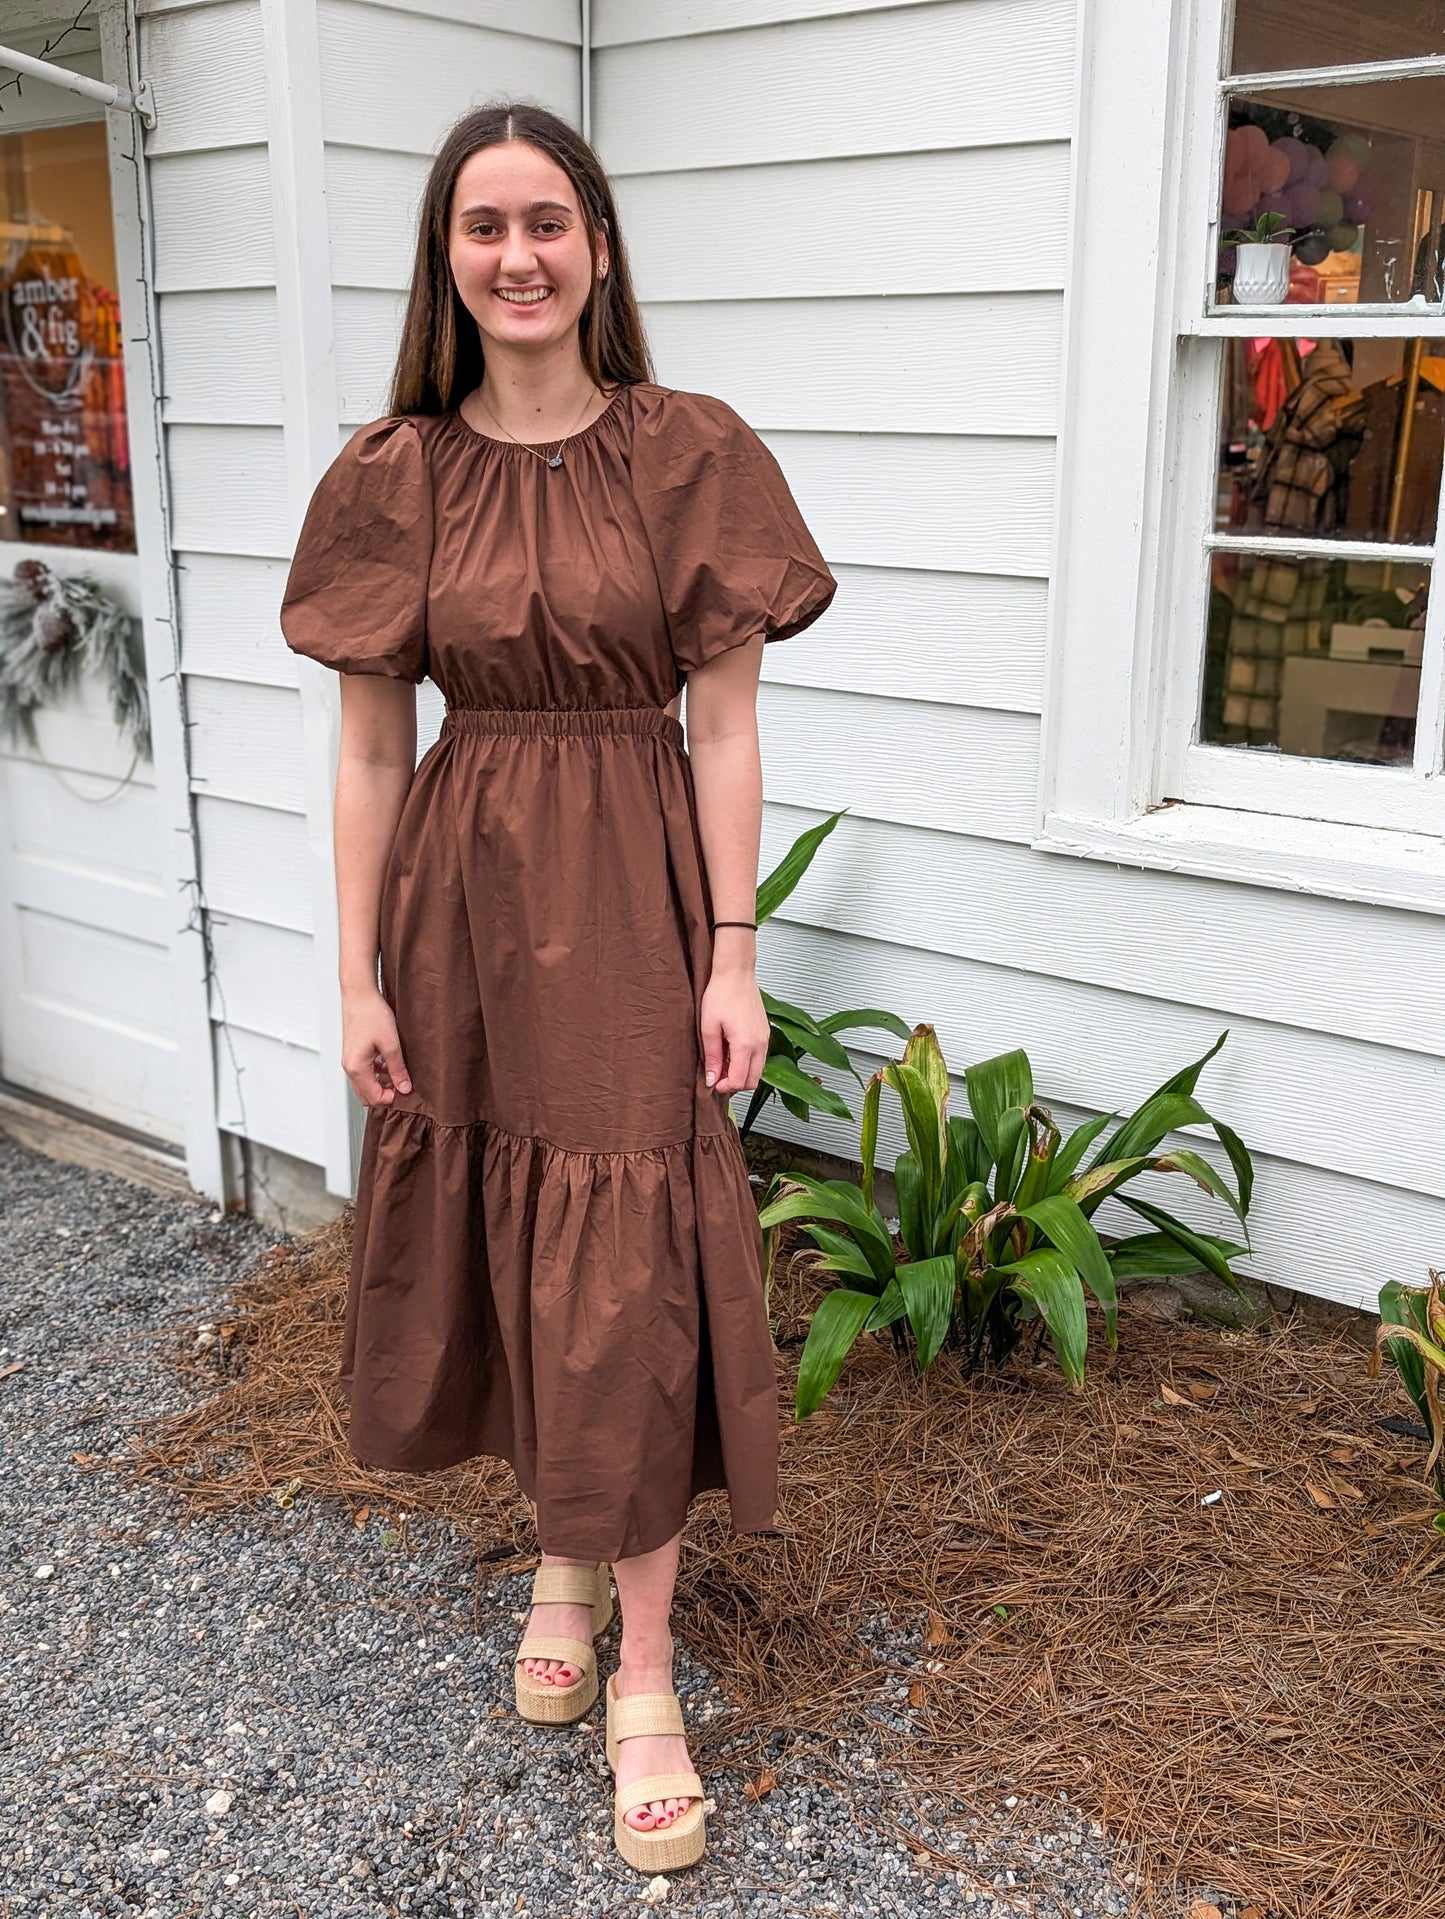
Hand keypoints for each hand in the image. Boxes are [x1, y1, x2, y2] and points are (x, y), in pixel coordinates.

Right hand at [341, 987, 412, 1106]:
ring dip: (381, 1084)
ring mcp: (350, 1060)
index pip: (373, 1098)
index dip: (391, 1098)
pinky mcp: (353, 1053)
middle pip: (366, 1095)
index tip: (406, 1090)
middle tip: (403, 1085)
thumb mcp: (391, 1044)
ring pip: (365, 1085)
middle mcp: (349, 1067)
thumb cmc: (371, 1014)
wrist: (359, 994)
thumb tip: (404, 1088)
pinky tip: (390, 1064)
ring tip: (399, 1074)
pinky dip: (377, 1074)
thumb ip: (397, 1069)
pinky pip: (364, 1073)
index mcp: (356, 1068)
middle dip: (385, 1094)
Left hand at [699, 972, 769, 1096]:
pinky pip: (760, 1058)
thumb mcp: (709, 1028)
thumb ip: (712, 1057)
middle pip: (753, 1081)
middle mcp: (760, 1044)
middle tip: (718, 1076)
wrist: (736, 974)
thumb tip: (712, 1078)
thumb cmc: (721, 995)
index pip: (740, 1081)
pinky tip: (732, 1052)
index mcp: (745, 1044)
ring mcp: (765, 1039)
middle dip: (735, 1084)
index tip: (713, 1083)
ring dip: (742, 1073)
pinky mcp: (766, 1033)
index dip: (725, 1087)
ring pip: (758, 1071)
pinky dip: (748, 1062)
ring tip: (723, 1062)